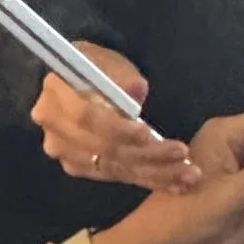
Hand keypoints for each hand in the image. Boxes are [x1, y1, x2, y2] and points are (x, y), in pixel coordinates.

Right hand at [31, 43, 196, 191]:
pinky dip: (147, 180)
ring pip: (114, 168)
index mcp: (56, 95)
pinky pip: (117, 176)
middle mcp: (55, 130)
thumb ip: (120, 74)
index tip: (147, 132)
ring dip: (154, 173)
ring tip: (188, 175)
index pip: (85, 117)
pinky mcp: (80, 169)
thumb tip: (136, 91)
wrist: (80, 84)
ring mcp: (65, 153)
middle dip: (146, 155)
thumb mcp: (107, 60)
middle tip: (182, 154)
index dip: (116, 128)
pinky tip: (174, 184)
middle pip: (103, 149)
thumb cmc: (97, 67)